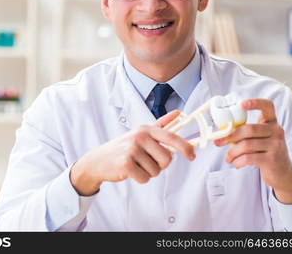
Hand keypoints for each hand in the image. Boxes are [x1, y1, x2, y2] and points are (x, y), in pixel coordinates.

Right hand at [70, 110, 194, 195]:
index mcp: (146, 129)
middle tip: (146, 161)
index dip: (186, 147)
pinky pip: (145, 178)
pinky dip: (140, 179)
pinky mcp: (126, 164)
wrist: (98, 160)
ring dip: (148, 172)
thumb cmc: (122, 148)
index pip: (172, 137)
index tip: (192, 155)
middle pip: (167, 159)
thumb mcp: (140, 133)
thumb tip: (178, 113)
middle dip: (160, 165)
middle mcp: (139, 137)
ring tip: (136, 165)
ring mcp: (132, 150)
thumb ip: (160, 124)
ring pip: (156, 171)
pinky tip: (130, 171)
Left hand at [214, 98, 291, 203]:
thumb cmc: (264, 153)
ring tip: (228, 158)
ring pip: (246, 145)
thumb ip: (245, 133)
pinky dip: (237, 161)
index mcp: (271, 122)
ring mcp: (276, 145)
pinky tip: (235, 164)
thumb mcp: (258, 139)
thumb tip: (220, 133)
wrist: (282, 173)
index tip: (241, 104)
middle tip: (218, 143)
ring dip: (232, 152)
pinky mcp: (273, 159)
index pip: (268, 106)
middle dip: (229, 136)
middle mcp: (276, 131)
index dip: (255, 102)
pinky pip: (248, 158)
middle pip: (248, 129)